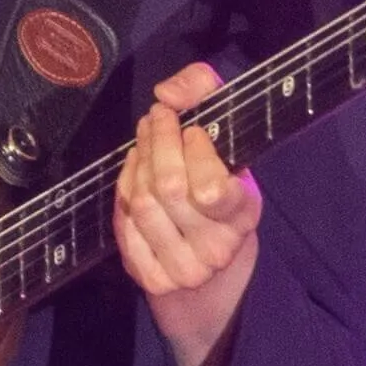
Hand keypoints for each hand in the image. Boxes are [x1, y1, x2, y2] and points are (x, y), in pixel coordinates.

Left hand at [114, 62, 262, 365]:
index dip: (193, 150)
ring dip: (138, 159)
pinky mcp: (151, 278)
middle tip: (157, 117)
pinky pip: (123, 222)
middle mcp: (216, 249)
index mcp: (242, 214)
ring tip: (146, 139)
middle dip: (156, 139)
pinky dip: (124, 187)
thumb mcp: (226, 126)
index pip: (211, 188)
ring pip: (142, 202)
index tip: (191, 129)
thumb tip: (166, 95)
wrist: (212, 251)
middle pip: (168, 187)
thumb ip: (203, 87)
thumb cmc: (220, 174)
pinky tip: (136, 171)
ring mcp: (182, 268)